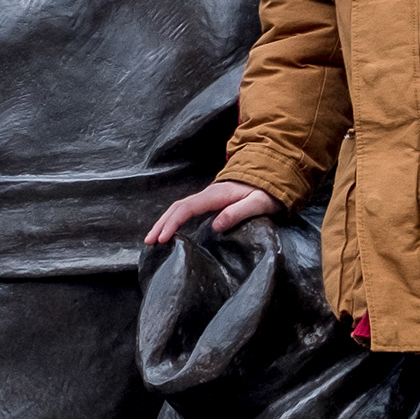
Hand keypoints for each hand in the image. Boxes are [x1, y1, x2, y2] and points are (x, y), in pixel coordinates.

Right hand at [145, 179, 283, 244]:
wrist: (271, 176)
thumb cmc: (266, 192)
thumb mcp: (258, 203)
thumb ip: (239, 212)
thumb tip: (216, 226)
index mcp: (216, 195)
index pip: (187, 208)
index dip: (172, 223)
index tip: (163, 238)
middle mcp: (207, 194)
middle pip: (177, 207)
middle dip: (161, 223)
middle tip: (148, 241)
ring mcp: (207, 197)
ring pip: (179, 208)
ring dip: (164, 222)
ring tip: (152, 239)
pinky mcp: (209, 202)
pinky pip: (186, 210)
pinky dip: (173, 220)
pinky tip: (169, 231)